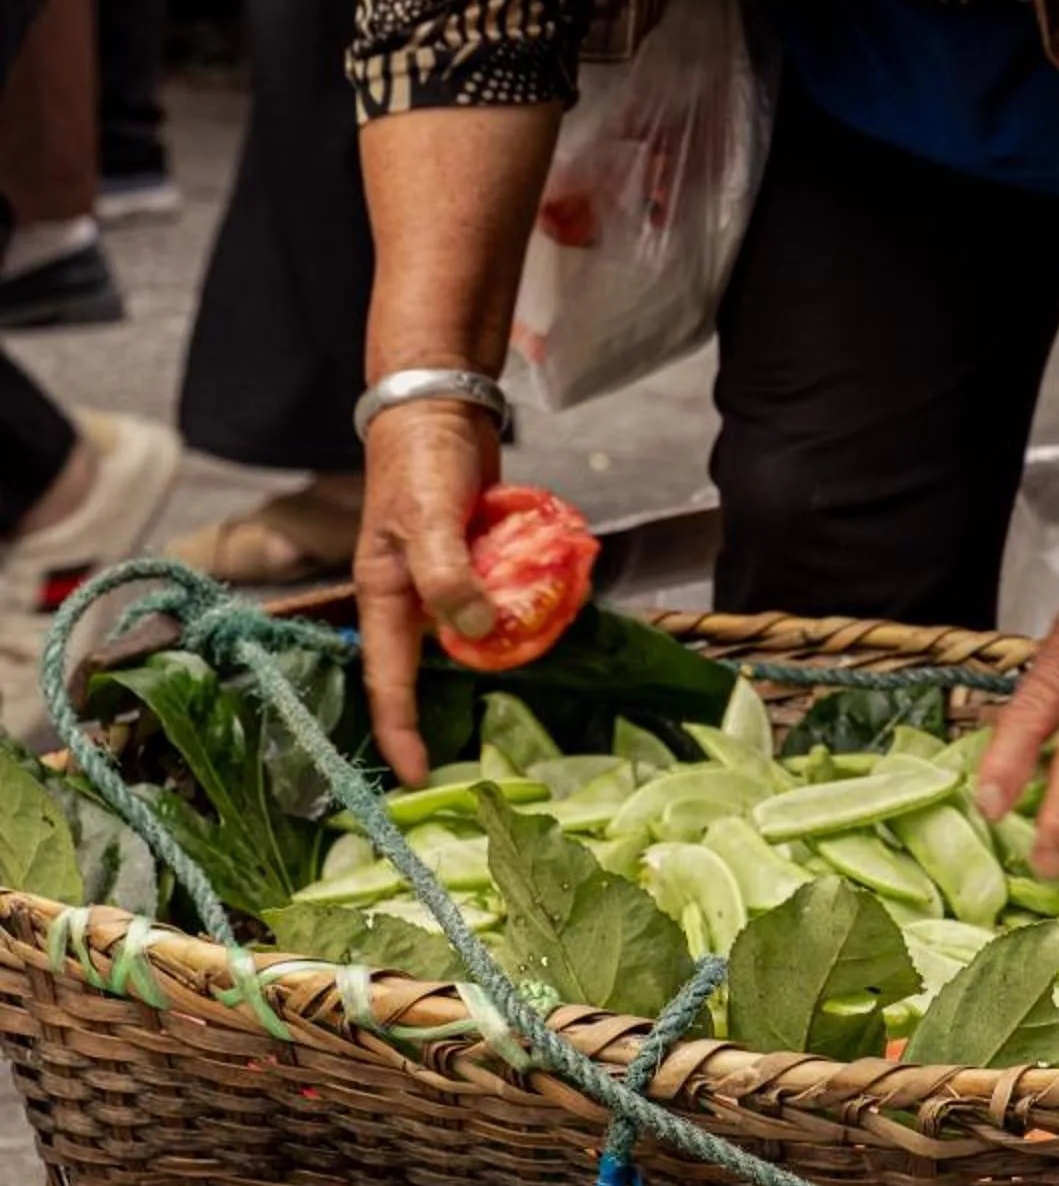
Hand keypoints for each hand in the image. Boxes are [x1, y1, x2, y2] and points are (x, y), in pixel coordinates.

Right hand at [355, 402, 502, 782]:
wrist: (442, 407)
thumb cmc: (419, 462)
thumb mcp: (430, 520)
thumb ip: (449, 576)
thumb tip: (476, 631)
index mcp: (384, 595)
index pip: (387, 680)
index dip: (400, 731)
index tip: (417, 778)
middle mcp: (411, 596)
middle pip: (429, 666)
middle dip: (448, 708)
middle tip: (481, 753)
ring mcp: (445, 578)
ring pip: (470, 633)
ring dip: (498, 651)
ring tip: (527, 677)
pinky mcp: (475, 559)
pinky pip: (497, 598)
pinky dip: (518, 608)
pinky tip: (546, 613)